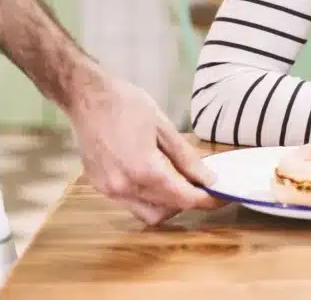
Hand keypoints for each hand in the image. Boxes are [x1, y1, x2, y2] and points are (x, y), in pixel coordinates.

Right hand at [66, 69, 224, 225]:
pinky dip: (148, 197)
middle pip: (166, 211)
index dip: (208, 200)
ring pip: (147, 213)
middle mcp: (125, 188)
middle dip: (187, 202)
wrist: (87, 97)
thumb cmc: (126, 104)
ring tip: (178, 179)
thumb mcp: (164, 126)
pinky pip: (130, 203)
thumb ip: (187, 158)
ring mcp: (109, 190)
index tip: (223, 195)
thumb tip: (208, 179)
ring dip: (167, 203)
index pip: (184, 198)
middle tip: (201, 183)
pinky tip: (154, 175)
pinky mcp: (100, 187)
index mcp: (144, 171)